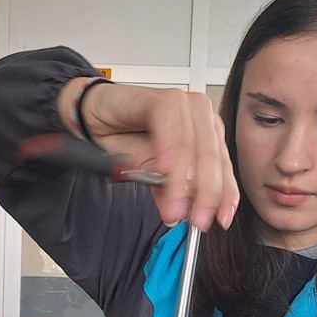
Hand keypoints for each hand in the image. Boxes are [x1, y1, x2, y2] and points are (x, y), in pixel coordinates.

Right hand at [60, 77, 239, 232]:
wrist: (92, 116)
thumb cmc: (123, 138)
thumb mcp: (149, 173)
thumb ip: (169, 189)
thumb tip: (183, 213)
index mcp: (206, 135)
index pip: (223, 168)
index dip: (224, 195)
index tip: (221, 219)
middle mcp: (200, 117)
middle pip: (210, 158)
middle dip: (204, 194)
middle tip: (195, 219)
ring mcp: (183, 103)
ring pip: (190, 145)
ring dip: (181, 179)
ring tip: (174, 204)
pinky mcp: (161, 97)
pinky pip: (169, 123)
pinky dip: (167, 148)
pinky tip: (163, 168)